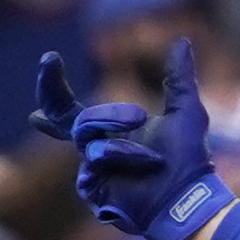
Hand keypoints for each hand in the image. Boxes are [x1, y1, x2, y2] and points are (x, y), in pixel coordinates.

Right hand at [32, 37, 228, 239]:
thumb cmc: (188, 160)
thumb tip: (182, 40)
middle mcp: (94, 150)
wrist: (191, 198)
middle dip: (55, 90)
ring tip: (150, 150)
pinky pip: (96, 162)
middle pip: (64, 116)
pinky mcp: (94, 191)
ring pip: (86, 134)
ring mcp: (92, 171)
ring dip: (119, 133)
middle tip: (50, 63)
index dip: (52, 86)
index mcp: (108, 132)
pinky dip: (125, 157)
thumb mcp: (186, 111)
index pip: (68, 110)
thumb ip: (179, 78)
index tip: (49, 58)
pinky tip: (147, 165)